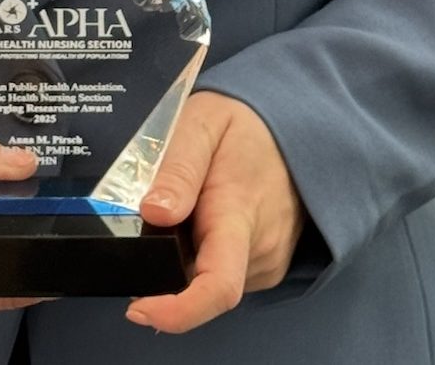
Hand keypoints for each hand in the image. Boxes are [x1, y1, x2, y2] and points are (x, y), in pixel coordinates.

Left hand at [125, 93, 305, 334]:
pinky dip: (204, 256)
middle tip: (159, 217)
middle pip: (200, 286)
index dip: (176, 312)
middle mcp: (260, 249)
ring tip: (191, 208)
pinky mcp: (269, 268)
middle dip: (165, 267)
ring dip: (186, 258)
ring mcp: (268, 262)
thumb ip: (178, 167)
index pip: (218, 286)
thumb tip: (153, 213)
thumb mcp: (204, 122)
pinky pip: (222, 274)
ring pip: (208, 280)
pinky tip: (208, 221)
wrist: (295, 128)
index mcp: (239, 213)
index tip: (138, 308)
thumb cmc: (245, 125)